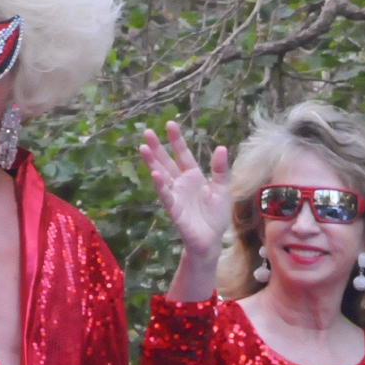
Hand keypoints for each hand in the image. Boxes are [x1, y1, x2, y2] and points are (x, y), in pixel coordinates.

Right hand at [139, 121, 230, 261]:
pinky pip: (166, 196)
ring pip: (161, 175)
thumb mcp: (221, 189)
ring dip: (152, 163)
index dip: (177, 140)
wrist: (211, 241)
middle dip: (157, 147)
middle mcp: (181, 184)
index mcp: (193, 177)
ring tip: (143, 147)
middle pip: (167, 162)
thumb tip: (220, 147)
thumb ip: (220, 170)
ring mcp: (176, 196)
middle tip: (147, 131)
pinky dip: (161, 186)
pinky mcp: (174, 209)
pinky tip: (154, 174)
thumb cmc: (214, 217)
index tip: (170, 124)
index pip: (183, 154)